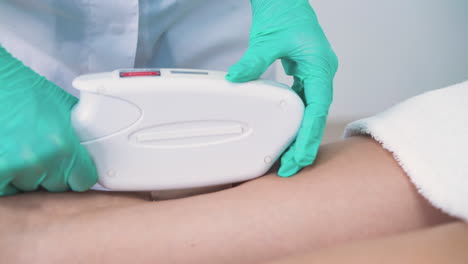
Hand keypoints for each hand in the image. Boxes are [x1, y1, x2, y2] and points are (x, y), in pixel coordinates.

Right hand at [0, 46, 96, 194]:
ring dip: (28, 175)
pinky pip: (7, 189)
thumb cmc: (24, 89)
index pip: (85, 181)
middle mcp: (40, 160)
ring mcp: (13, 167)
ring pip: (30, 188)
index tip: (77, 171)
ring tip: (21, 150)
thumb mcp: (64, 108)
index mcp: (64, 145)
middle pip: (57, 186)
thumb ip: (80, 131)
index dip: (81, 174)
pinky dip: (7, 178)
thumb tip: (96, 145)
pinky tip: (8, 157)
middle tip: (44, 152)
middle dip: (54, 173)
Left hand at [226, 0, 337, 176]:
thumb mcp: (267, 40)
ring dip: (300, 134)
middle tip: (291, 167)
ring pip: (311, 112)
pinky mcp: (305, 74)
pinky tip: (287, 133)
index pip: (316, 110)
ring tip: (289, 157)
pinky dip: (296, 120)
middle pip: (315, 117)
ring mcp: (314, 74)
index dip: (308, 136)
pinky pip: (303, 102)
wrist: (286, 0)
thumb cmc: (286, 13)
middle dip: (304, 144)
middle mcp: (321, 74)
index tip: (299, 156)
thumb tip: (236, 79)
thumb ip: (253, 62)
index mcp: (320, 67)